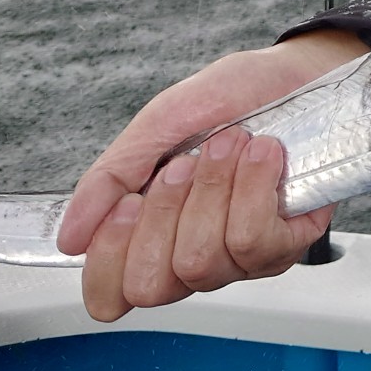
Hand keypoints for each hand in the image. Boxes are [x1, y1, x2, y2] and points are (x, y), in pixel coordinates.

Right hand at [57, 29, 370, 321]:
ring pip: (202, 260)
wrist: (299, 74)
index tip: (129, 203)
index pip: (111, 296)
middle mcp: (195, 259)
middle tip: (184, 163)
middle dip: (165, 213)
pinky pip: (253, 241)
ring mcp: (242, 259)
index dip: (110, 259)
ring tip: (230, 144)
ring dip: (212, 189)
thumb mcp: (161, 124)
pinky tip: (261, 155)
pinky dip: (252, 187)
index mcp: (154, 238)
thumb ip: (111, 178)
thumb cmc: (233, 99)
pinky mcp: (288, 245)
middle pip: (154, 283)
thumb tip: (70, 239)